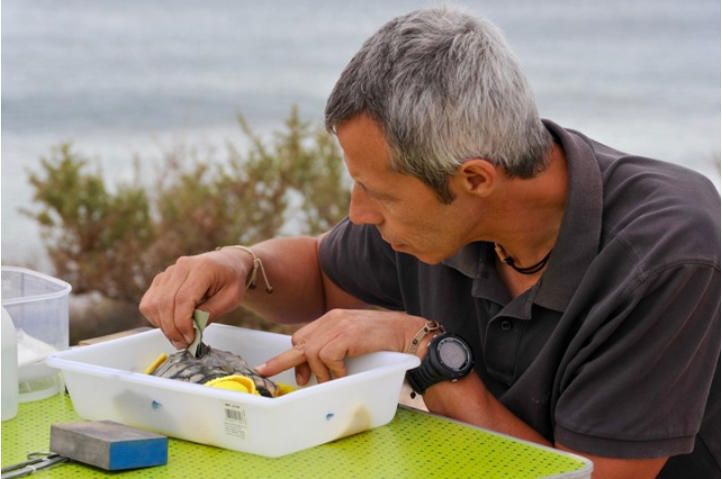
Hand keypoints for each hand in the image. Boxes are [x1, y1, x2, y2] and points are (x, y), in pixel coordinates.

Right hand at [139, 249, 251, 347]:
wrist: (226, 263)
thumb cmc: (231, 279)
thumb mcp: (231, 298)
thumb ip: (211, 312)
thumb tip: (192, 330)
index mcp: (202, 269)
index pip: (183, 299)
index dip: (183, 323)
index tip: (190, 338)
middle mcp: (181, 267)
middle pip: (165, 302)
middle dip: (172, 329)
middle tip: (183, 343)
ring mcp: (168, 272)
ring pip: (153, 304)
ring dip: (163, 325)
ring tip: (178, 336)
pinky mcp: (160, 279)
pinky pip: (149, 302)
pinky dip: (156, 318)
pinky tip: (171, 324)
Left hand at [254, 309, 425, 384]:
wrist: (409, 333)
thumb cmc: (384, 340)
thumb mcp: (354, 339)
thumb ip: (336, 346)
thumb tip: (316, 369)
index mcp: (332, 318)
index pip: (303, 336)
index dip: (296, 356)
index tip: (298, 375)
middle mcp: (333, 319)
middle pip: (299, 341)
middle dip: (286, 361)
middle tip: (280, 375)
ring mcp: (341, 325)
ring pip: (312, 352)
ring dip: (320, 372)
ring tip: (333, 379)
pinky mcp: (349, 334)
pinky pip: (328, 356)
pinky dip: (333, 370)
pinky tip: (344, 373)